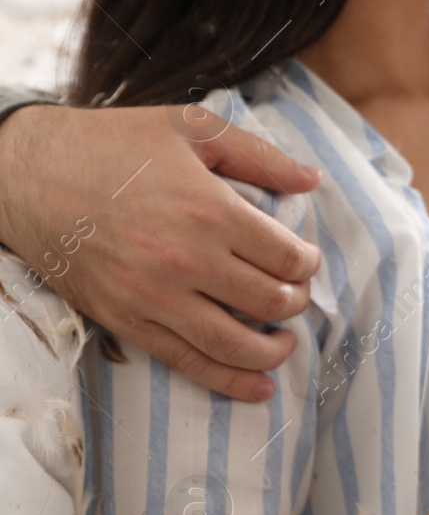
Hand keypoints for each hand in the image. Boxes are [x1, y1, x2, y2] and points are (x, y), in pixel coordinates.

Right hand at [0, 103, 322, 400]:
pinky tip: (258, 386)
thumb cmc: (110, 144)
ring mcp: (154, 296)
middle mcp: (187, 260)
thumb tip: (313, 180)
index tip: (304, 259)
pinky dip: (229, 381)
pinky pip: (188, 361)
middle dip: (295, 302)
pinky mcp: (125, 320)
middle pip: (271, 301)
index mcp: (210, 210)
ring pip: (237, 343)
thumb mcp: (189, 128)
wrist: (22, 172)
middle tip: (294, 293)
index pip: (288, 257)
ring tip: (284, 342)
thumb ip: (259, 155)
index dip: (307, 262)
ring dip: (274, 349)